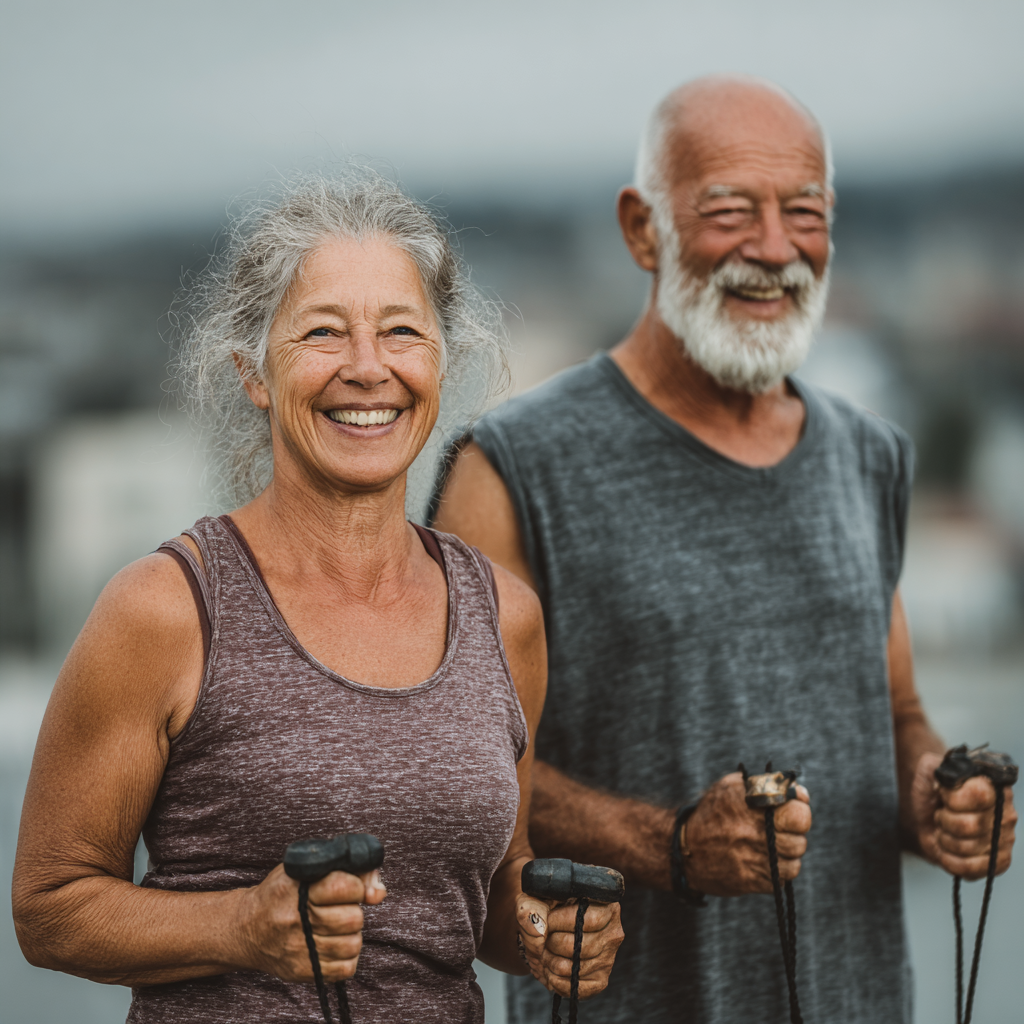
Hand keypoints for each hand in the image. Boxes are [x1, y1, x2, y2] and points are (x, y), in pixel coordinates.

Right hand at [235, 863, 386, 981]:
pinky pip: (346, 968)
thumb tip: (379, 892)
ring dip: (351, 934)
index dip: (355, 885)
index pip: (343, 886)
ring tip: (336, 927)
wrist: (247, 929)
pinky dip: (347, 957)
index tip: (348, 886)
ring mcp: (299, 949)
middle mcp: (296, 920)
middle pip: (352, 919)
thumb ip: (346, 870)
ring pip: (352, 944)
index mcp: (297, 888)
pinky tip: (334, 944)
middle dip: (352, 910)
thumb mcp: (306, 870)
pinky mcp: (302, 971)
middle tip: (339, 908)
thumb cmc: (282, 894)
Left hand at [514, 894, 623, 998]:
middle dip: (553, 944)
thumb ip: (536, 904)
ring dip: (551, 963)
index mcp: (607, 907)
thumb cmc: (554, 907)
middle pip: (579, 946)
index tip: (546, 921)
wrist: (557, 926)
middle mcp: (613, 934)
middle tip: (543, 940)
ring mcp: (608, 959)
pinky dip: (557, 982)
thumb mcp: (546, 896)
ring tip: (544, 954)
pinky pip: (576, 988)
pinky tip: (550, 971)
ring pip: (575, 968)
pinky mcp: (601, 979)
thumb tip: (535, 923)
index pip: (586, 919)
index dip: (560, 922)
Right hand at [682, 771, 811, 895]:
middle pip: (800, 839)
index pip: (799, 812)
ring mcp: (753, 858)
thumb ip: (766, 784)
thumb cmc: (712, 814)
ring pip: (794, 862)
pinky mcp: (751, 880)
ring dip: (787, 855)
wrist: (684, 849)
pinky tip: (763, 861)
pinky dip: (777, 872)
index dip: (800, 809)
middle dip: (795, 834)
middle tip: (783, 830)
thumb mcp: (731, 787)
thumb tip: (799, 791)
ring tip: (771, 847)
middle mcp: (753, 831)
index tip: (793, 808)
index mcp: (751, 805)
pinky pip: (782, 879)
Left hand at [910, 751, 1016, 879]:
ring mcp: (1004, 839)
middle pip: (969, 825)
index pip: (978, 794)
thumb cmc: (933, 793)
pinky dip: (950, 860)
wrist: (931, 816)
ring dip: (945, 840)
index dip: (952, 798)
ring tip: (945, 831)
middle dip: (944, 821)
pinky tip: (947, 850)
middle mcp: (1005, 812)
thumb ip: (932, 765)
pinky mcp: (998, 861)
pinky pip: (971, 869)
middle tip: (942, 815)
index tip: (943, 794)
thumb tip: (943, 776)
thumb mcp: (928, 773)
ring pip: (967, 848)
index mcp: (992, 786)